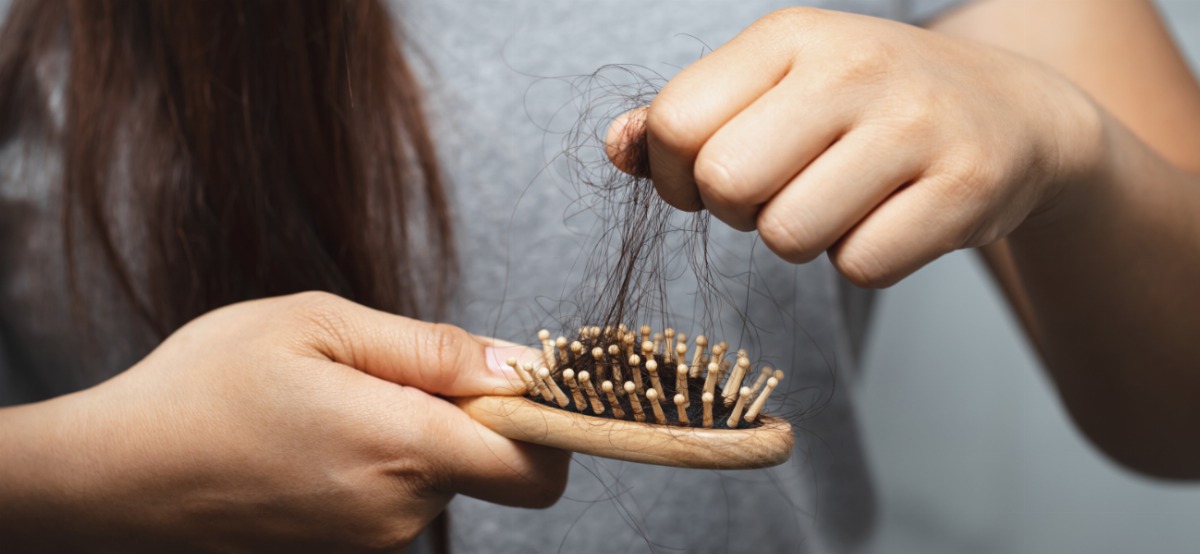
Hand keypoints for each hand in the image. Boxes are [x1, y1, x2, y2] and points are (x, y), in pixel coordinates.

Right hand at [0, 292, 567, 550]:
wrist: (114, 474)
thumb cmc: (206, 386)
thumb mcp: (320, 325)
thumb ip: (432, 349)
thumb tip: (518, 366)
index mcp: (403, 448)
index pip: (538, 464)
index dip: (549, 419)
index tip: (523, 379)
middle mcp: (399, 511)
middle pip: (491, 463)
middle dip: (467, 414)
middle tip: (389, 372)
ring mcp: (372, 540)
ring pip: (442, 477)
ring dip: (416, 433)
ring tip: (336, 400)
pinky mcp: (347, 550)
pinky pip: (400, 496)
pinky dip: (385, 459)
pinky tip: (322, 434)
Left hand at [607, 7, 1100, 286]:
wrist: (1014, 113)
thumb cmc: (867, 106)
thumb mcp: (777, 87)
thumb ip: (687, 117)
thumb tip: (617, 148)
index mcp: (790, 35)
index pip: (676, 123)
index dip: (677, 175)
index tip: (713, 178)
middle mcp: (852, 66)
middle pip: (726, 184)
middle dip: (739, 211)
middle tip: (781, 193)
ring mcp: (916, 123)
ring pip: (788, 237)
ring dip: (802, 240)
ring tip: (842, 200)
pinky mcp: (966, 186)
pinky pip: (861, 267)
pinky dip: (865, 260)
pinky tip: (893, 218)